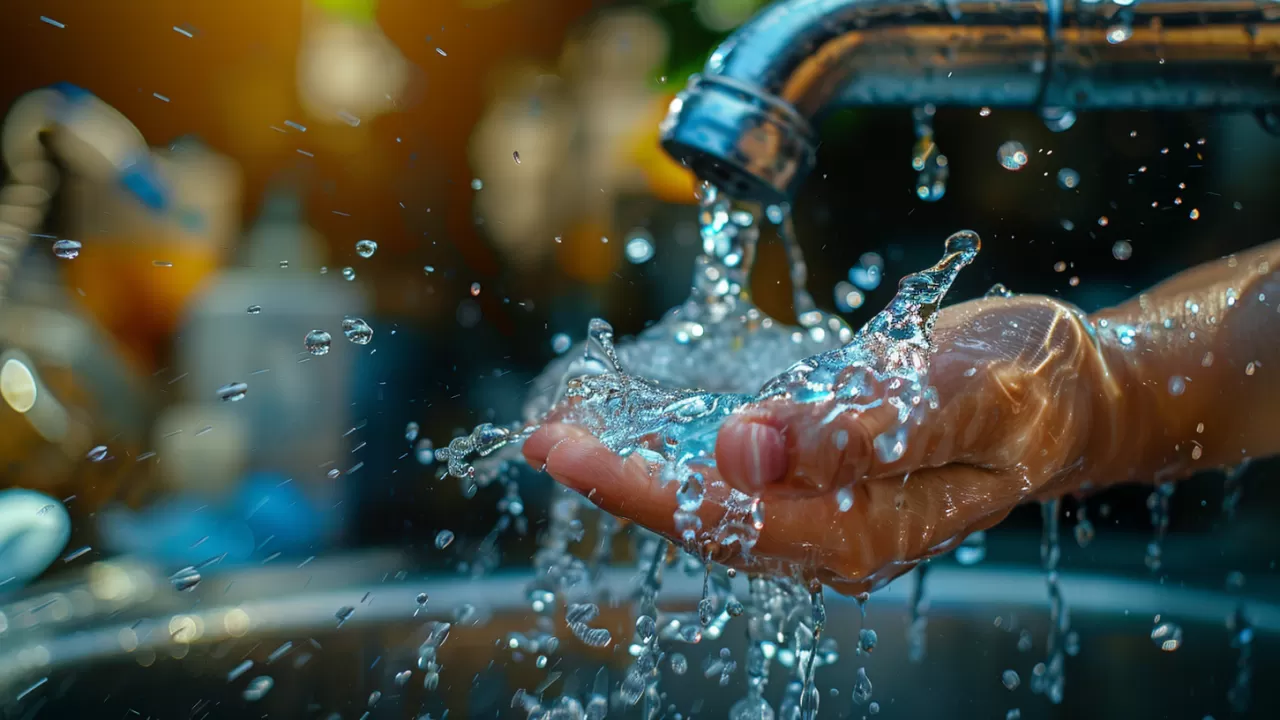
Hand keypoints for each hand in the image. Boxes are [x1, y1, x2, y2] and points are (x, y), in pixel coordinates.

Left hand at [524, 295, 1112, 593]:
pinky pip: (736, 482)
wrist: (1070, 395)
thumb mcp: (964, 392)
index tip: (560, 449)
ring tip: (571, 430)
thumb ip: (861, 426)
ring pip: (712, 505)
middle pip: (701, 520)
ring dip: (638, 470)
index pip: (722, 518)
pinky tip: (645, 429)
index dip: (633, 486)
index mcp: (862, 527)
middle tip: (539, 433)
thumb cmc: (1029, 387)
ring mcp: (827, 515)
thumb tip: (743, 450)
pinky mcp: (826, 484)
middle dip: (616, 480)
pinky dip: (681, 456)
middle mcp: (833, 536)